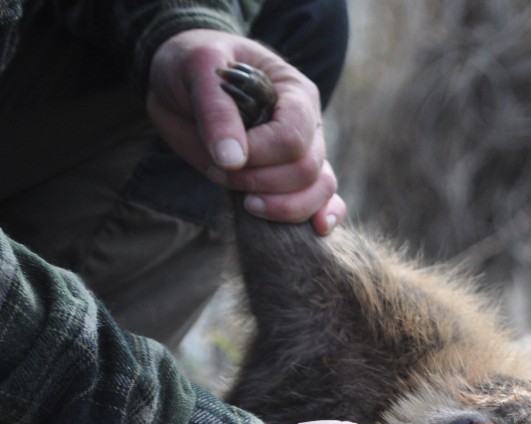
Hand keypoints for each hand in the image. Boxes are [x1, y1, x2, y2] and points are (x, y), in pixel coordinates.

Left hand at [146, 29, 345, 234]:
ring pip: (320, 190)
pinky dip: (322, 215)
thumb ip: (216, 111)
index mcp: (294, 93)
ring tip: (247, 203)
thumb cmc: (193, 66)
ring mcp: (305, 152)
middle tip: (220, 172)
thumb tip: (233, 160)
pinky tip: (315, 228)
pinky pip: (325, 200)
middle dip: (262, 182)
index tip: (223, 156)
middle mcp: (308, 124)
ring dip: (283, 207)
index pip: (292, 137)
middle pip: (307, 169)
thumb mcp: (196, 69)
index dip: (260, 155)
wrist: (182, 82)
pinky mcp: (294, 176)